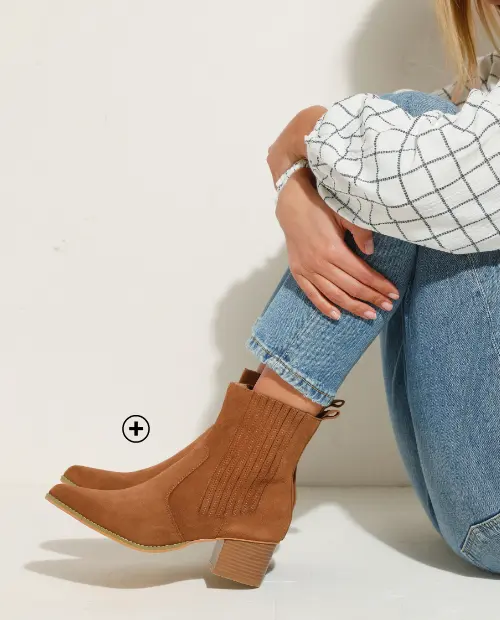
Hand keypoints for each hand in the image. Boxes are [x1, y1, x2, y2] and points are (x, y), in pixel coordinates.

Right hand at [275, 168, 399, 319]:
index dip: (379, 285)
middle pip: (351, 288)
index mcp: (333, 249)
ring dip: (353, 307)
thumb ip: (359, 232)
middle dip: (371, 298)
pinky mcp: (298, 272)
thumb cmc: (320, 206)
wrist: (292, 205)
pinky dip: (324, 306)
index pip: (362, 274)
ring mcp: (307, 270)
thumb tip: (371, 251)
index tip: (393, 293)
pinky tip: (337, 315)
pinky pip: (311, 294)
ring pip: (333, 295)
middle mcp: (320, 264)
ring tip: (369, 315)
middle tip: (387, 307)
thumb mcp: (343, 213)